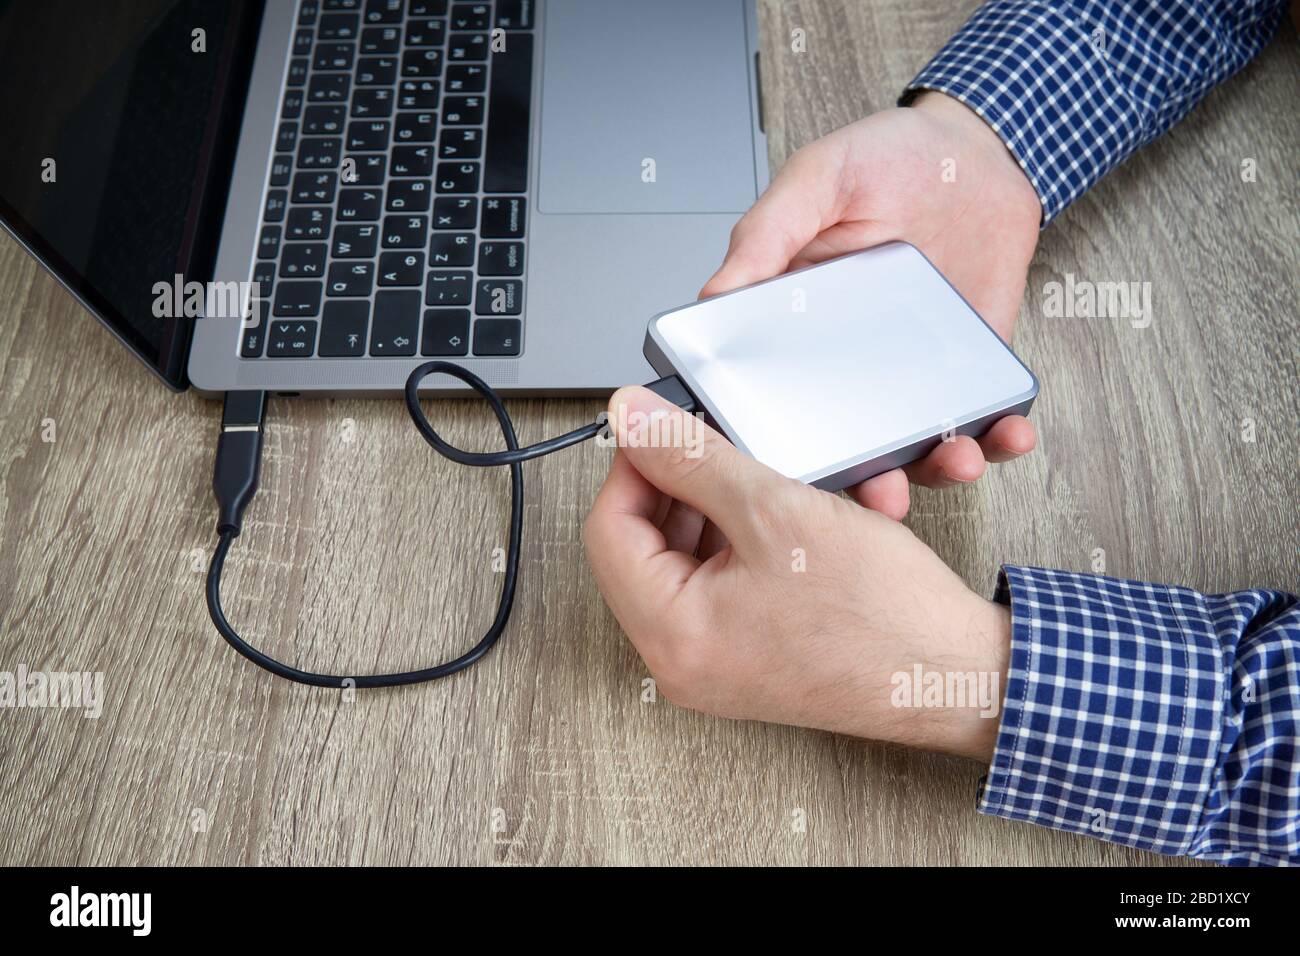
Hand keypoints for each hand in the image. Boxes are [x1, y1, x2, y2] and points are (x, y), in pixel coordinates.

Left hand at [585, 386, 1011, 759]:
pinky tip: (778, 516)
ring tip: (758, 479)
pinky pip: (717, 585)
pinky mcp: (746, 659)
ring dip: (713, 509)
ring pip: (682, 561)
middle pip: (641, 546)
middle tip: (715, 445)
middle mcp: (680, 661)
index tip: (665, 427)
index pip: (608, 529)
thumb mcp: (776, 510)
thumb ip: (692, 458)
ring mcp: (713, 665)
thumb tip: (630, 419)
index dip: (635, 464)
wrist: (955, 676)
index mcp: (671, 633)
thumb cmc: (882, 615)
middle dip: (678, 486)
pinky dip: (740, 542)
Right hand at [701, 92, 1041, 518]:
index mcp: (796, 329)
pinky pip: (979, 420)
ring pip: (914, 448)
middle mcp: (848, 366)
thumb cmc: (887, 160)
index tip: (792, 477)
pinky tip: (1007, 434)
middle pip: (846, 447)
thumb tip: (711, 295)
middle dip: (865, 481)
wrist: (976, 154)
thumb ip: (766, 234)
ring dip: (935, 468)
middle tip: (880, 492)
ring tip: (955, 460)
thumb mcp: (815, 181)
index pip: (774, 404)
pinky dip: (998, 438)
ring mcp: (908, 376)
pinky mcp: (966, 375)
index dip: (780, 451)